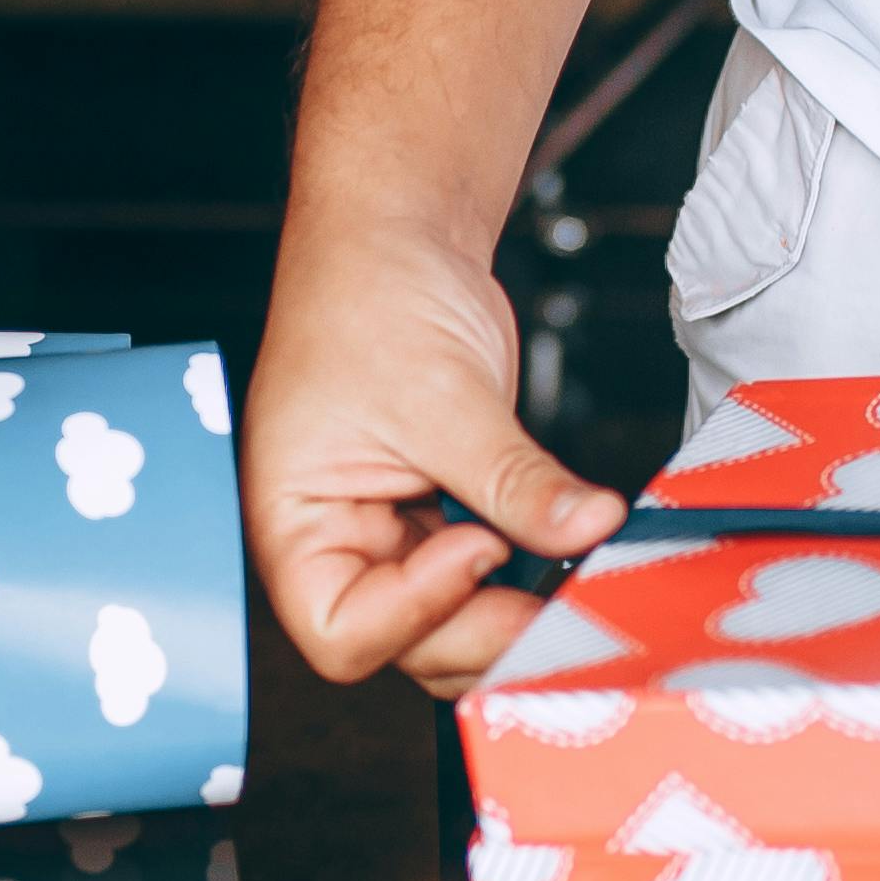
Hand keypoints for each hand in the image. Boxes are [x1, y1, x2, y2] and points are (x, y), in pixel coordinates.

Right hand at [241, 221, 627, 693]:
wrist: (394, 235)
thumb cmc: (365, 294)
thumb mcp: (443, 395)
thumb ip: (514, 478)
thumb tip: (585, 529)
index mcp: (294, 524)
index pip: (341, 631)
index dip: (416, 611)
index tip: (479, 545)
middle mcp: (337, 543)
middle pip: (405, 645)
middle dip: (481, 630)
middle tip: (557, 599)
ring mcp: (393, 535)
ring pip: (455, 623)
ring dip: (514, 612)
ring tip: (575, 578)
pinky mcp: (443, 516)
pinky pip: (488, 575)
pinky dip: (532, 570)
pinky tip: (573, 549)